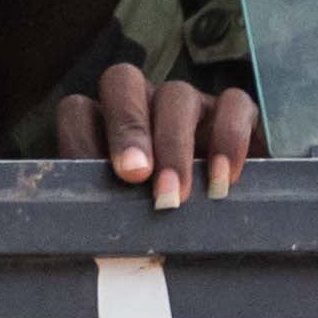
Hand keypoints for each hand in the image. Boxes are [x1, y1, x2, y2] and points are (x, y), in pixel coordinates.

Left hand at [59, 64, 258, 209]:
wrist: (233, 235)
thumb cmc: (167, 228)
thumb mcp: (134, 220)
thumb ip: (112, 209)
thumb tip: (97, 229)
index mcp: (107, 126)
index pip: (79, 110)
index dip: (80, 141)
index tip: (90, 188)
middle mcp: (145, 104)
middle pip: (123, 81)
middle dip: (127, 128)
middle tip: (135, 175)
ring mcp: (191, 104)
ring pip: (177, 94)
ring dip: (174, 145)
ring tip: (178, 195)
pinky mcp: (239, 113)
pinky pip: (234, 104)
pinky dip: (229, 139)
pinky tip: (225, 179)